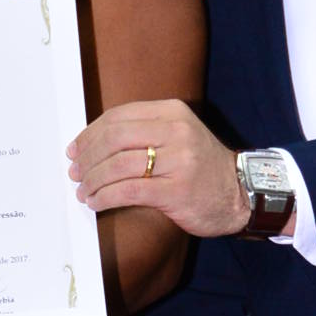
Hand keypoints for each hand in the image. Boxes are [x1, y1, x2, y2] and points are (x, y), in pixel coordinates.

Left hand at [69, 101, 253, 236]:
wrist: (241, 193)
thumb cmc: (202, 168)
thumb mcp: (179, 136)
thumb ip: (144, 132)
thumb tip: (95, 143)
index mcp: (172, 112)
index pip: (119, 117)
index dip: (90, 133)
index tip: (75, 148)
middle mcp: (176, 132)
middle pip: (114, 138)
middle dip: (87, 157)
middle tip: (75, 171)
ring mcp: (178, 161)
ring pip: (118, 165)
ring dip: (93, 179)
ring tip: (83, 189)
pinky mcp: (176, 190)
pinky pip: (128, 191)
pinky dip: (105, 197)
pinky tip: (96, 202)